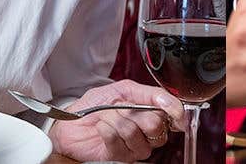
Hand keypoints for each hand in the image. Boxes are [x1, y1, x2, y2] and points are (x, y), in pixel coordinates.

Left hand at [48, 79, 186, 161]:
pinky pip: (118, 140)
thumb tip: (168, 99)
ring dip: (115, 119)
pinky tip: (101, 127)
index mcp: (151, 114)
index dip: (174, 110)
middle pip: (156, 125)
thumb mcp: (122, 89)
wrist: (71, 123)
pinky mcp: (120, 157)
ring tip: (106, 116)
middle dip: (134, 111)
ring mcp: (135, 147)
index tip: (171, 109)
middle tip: (120, 107)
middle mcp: (147, 133)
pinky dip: (106, 129)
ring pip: (135, 132)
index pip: (173, 113)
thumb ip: (149, 93)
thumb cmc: (94, 106)